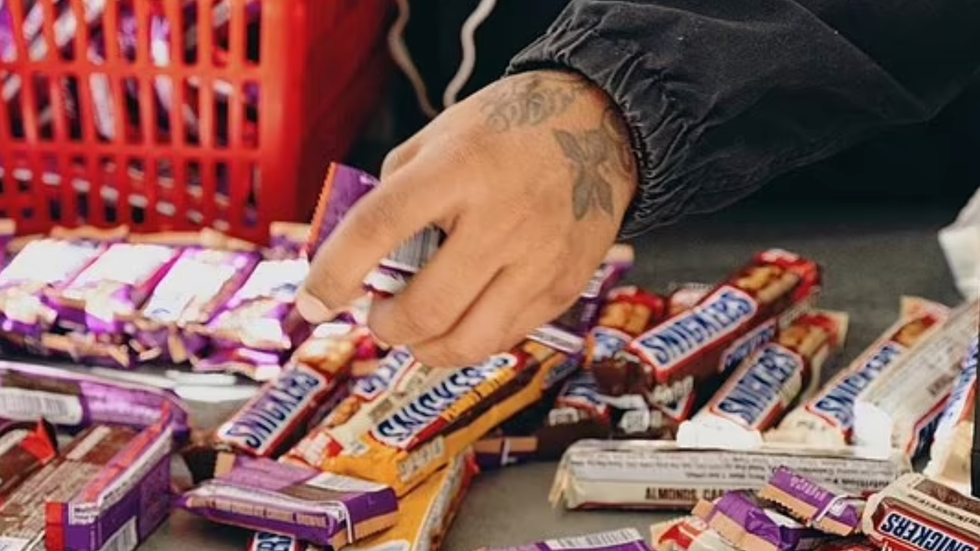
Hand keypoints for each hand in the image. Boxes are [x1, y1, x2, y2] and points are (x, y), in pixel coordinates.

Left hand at [297, 70, 638, 366]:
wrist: (600, 127)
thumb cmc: (509, 129)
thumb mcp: (439, 136)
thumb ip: (394, 191)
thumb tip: (359, 256)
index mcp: (458, 169)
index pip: (378, 228)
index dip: (334, 273)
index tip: (312, 303)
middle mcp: (501, 220)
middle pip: (425, 308)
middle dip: (386, 327)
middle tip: (380, 314)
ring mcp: (539, 260)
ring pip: (468, 343)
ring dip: (425, 348)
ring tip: (417, 328)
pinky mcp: (565, 287)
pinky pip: (505, 338)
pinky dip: (469, 338)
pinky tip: (463, 316)